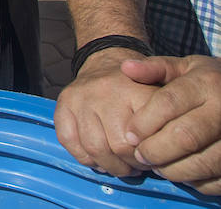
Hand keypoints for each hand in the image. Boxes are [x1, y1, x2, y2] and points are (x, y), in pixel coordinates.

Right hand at [54, 49, 159, 177]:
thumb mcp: (161, 96)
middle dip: (130, 164)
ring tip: (120, 165)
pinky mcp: (63, 104)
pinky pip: (69, 141)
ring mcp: (81, 98)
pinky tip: (97, 158)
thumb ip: (166, 122)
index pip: (144, 137)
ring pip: (94, 148)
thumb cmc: (138, 88)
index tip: (152, 157)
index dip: (149, 155)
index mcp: (135, 90)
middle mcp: (105, 91)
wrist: (106, 63)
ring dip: (109, 166)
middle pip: (119, 146)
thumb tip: (164, 154)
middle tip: (137, 166)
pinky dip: (84, 157)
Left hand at [121, 55, 220, 193]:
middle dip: (156, 150)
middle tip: (140, 156)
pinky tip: (182, 173)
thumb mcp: (185, 67)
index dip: (145, 122)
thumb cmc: (208, 81)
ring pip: (203, 162)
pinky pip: (217, 179)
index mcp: (207, 83)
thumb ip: (156, 68)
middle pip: (186, 137)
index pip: (169, 103)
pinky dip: (196, 182)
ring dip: (174, 169)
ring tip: (157, 166)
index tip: (129, 135)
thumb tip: (126, 67)